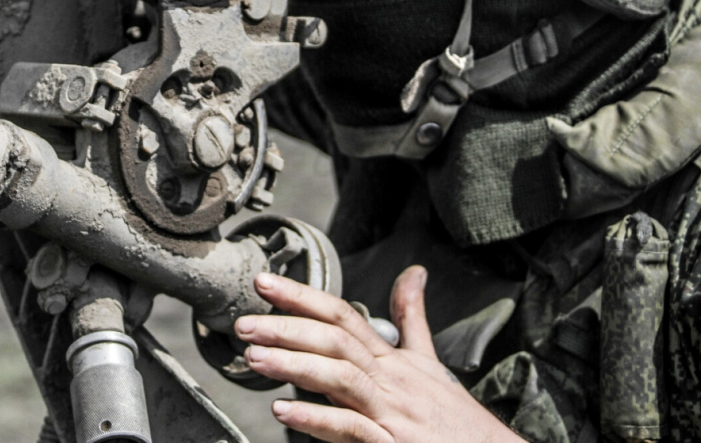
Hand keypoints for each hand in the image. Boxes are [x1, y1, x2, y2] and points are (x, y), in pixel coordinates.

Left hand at [234, 267, 522, 442]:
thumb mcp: (431, 362)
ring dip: (294, 366)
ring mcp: (391, 412)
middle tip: (244, 323)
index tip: (264, 283)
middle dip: (287, 327)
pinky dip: (317, 419)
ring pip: (340, 378)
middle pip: (336, 341)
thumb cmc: (456, 419)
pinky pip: (352, 428)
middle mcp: (390, 379)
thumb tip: (413, 273)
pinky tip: (285, 413)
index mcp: (392, 359)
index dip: (302, 295)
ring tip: (255, 359)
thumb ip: (412, 319)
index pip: (342, 315)